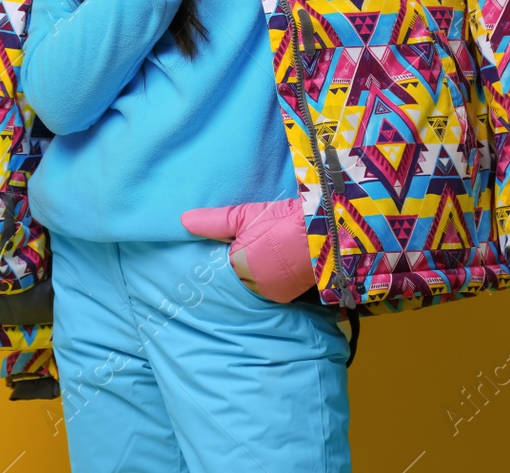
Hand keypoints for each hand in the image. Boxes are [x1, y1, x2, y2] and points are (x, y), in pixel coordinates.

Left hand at [180, 197, 313, 303]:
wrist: (326, 229)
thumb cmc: (281, 222)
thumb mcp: (245, 216)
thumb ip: (213, 221)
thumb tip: (183, 221)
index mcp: (240, 272)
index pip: (221, 270)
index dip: (221, 260)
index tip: (218, 253)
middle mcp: (258, 289)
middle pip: (242, 279)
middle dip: (241, 268)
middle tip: (243, 253)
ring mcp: (279, 294)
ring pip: (261, 284)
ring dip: (260, 273)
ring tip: (262, 257)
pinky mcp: (298, 293)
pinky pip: (279, 286)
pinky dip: (276, 277)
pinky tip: (278, 264)